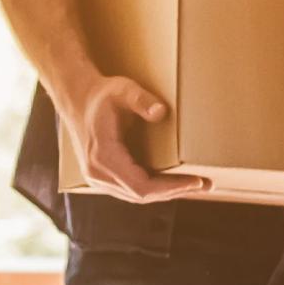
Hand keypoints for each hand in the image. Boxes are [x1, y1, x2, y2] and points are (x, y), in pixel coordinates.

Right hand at [66, 74, 205, 203]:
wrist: (77, 99)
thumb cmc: (101, 94)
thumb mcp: (121, 89)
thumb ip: (140, 99)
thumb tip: (161, 112)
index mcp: (102, 157)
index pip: (141, 186)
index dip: (170, 188)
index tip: (195, 181)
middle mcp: (97, 174)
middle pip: (141, 195)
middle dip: (175, 191)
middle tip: (206, 184)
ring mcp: (98, 179)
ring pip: (136, 195)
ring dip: (167, 192)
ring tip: (196, 184)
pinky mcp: (103, 178)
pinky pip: (131, 189)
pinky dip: (154, 187)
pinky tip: (174, 181)